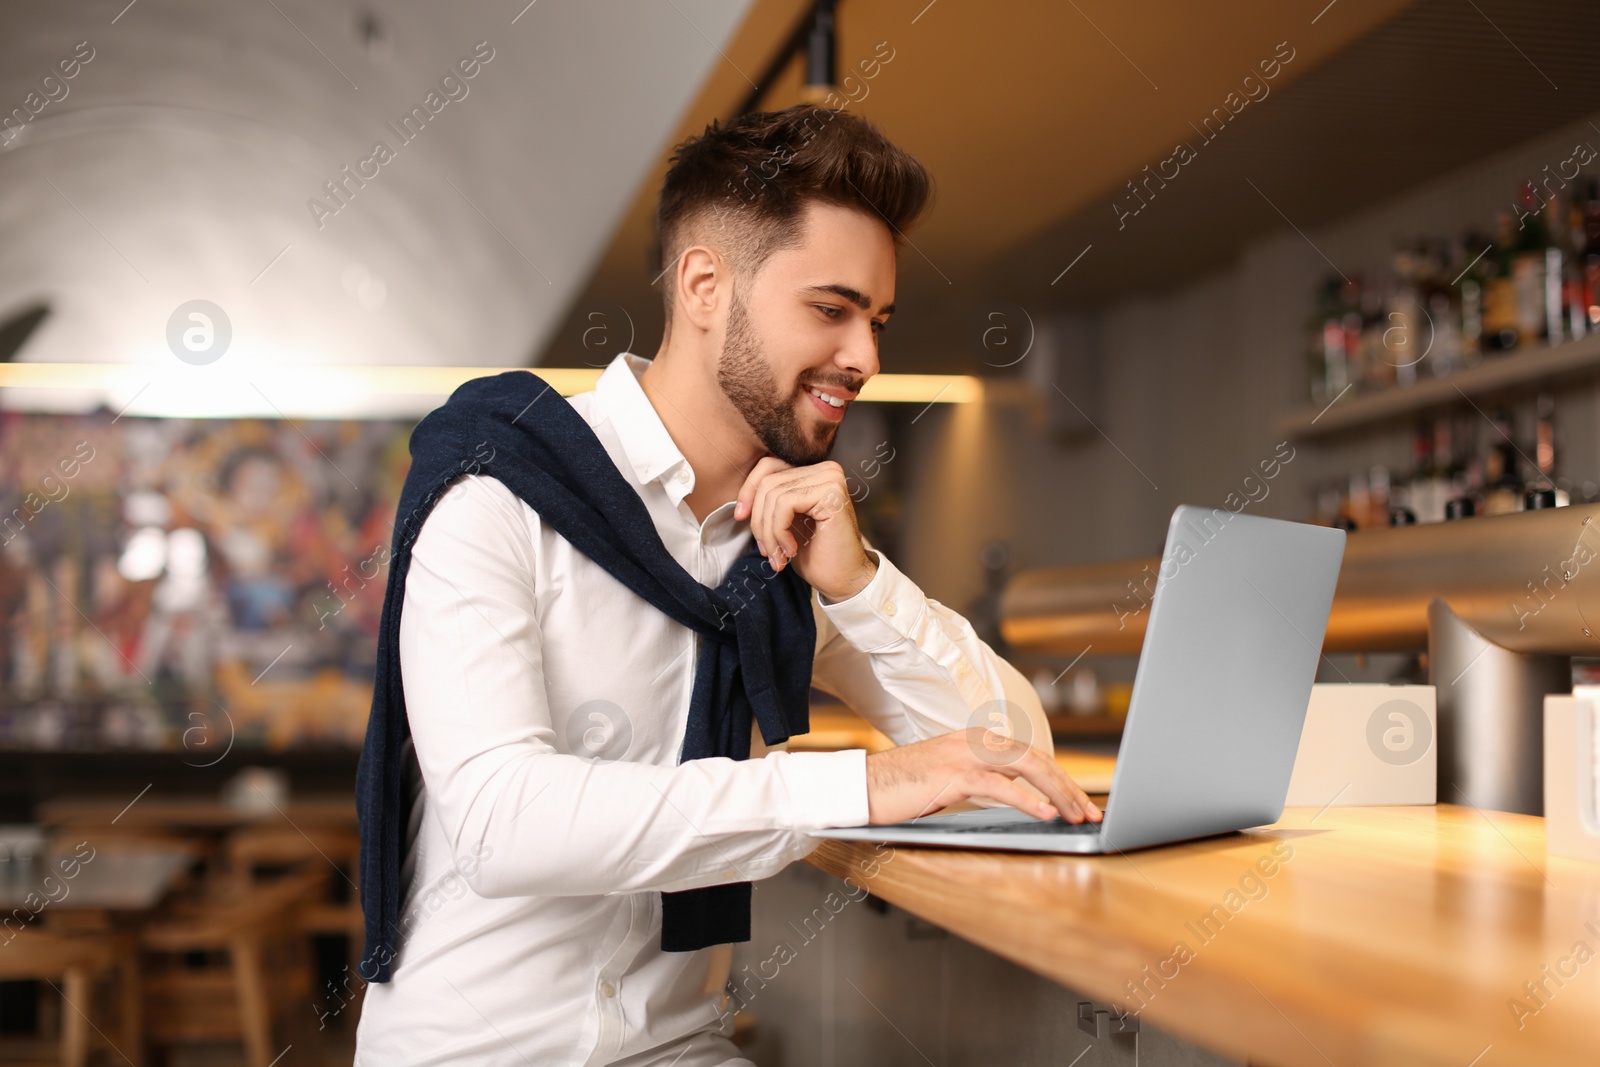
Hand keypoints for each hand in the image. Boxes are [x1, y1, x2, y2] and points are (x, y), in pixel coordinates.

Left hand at [734, 457, 875, 601]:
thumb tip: (740, 498)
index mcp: (814, 471)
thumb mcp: (785, 522)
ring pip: (773, 495)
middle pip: (768, 481)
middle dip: (759, 520)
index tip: (740, 517)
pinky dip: (779, 531)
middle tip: (766, 551)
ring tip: (778, 556)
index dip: (748, 491)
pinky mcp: (831, 494)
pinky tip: (791, 550)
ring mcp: (831, 479)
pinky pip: (784, 504)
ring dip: (768, 532)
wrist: (844, 581)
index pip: (768, 465)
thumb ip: (769, 501)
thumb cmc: (815, 555)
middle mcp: (826, 469)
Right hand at [864, 728, 1103, 825]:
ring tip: (1078, 815)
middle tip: (1091, 811)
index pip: (1031, 754)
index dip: (1060, 777)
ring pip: (1026, 767)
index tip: (1080, 801)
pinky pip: (999, 786)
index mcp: (976, 739)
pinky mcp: (952, 775)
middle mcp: (974, 741)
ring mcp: (964, 755)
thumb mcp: (950, 779)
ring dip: (1059, 793)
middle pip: (1037, 757)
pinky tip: (1046, 814)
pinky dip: (1027, 800)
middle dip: (1069, 786)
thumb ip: (981, 780)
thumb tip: (1015, 798)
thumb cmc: (903, 788)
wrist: (863, 786)